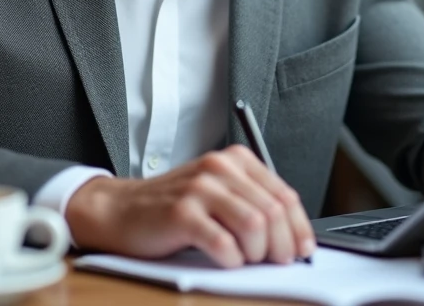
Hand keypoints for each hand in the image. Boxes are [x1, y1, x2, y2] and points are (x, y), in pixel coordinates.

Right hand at [65, 145, 316, 266]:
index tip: (303, 248)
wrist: (120, 209)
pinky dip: (231, 260)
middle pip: (272, 211)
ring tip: (246, 259)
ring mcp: (200, 189)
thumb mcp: (217, 193)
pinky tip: (226, 260)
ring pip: (254, 225)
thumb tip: (292, 236)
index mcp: (235, 160)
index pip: (284, 194)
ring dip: (257, 253)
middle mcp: (219, 168)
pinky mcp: (181, 213)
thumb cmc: (173, 206)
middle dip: (282, 244)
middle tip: (276, 262)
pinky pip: (223, 244)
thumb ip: (251, 204)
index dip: (299, 227)